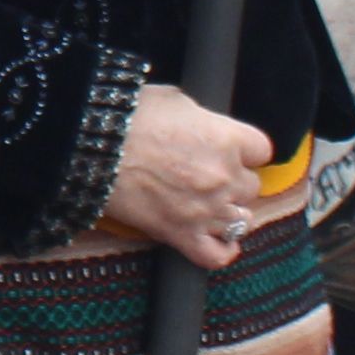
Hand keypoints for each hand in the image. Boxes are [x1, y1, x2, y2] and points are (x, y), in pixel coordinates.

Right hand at [103, 87, 275, 270]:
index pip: (262, 150)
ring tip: (210, 205)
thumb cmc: (127, 117)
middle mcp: (224, 176)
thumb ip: (200, 116)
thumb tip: (203, 125)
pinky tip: (219, 242)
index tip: (233, 150)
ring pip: (242, 220)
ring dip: (229, 212)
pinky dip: (221, 251)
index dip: (246, 150)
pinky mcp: (182, 234)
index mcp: (226, 138)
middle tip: (208, 173)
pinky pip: (217, 255)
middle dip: (234, 180)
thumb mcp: (173, 99)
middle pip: (252, 186)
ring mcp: (206, 209)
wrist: (91, 147)